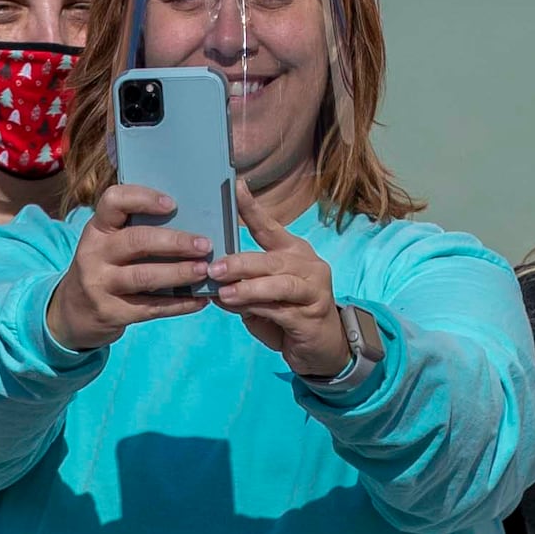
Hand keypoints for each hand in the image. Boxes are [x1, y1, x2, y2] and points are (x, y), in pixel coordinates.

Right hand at [46, 184, 211, 350]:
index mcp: (97, 229)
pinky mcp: (110, 312)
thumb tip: (191, 222)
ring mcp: (100, 285)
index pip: (113, 202)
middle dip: (175, 242)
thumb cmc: (104, 267)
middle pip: (136, 241)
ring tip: (203, 270)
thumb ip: (135, 230)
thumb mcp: (107, 244)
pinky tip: (199, 299)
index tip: (172, 204)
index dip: (143, 199)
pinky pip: (150, 308)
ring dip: (179, 273)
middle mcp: (94, 254)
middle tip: (204, 245)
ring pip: (144, 277)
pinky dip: (179, 304)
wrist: (73, 312)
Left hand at [207, 181, 348, 377]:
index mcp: (293, 252)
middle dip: (239, 262)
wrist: (322, 347)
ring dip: (249, 288)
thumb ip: (242, 287)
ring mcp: (314, 288)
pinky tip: (240, 309)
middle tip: (213, 268)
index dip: (252, 208)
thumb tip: (212, 280)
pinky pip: (281, 308)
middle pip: (271, 259)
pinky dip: (257, 308)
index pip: (270, 227)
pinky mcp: (313, 313)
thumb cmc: (288, 315)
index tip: (235, 186)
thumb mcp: (262, 298)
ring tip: (224, 293)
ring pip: (278, 283)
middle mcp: (307, 264)